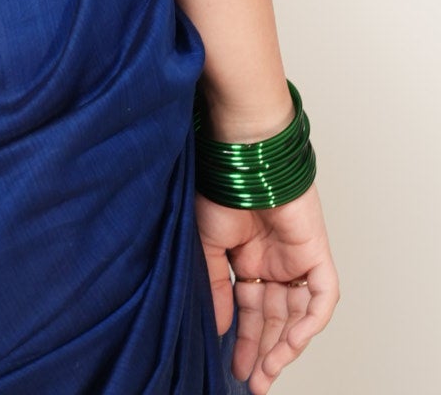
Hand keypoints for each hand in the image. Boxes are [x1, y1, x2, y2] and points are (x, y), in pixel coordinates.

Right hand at [196, 185, 338, 391]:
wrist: (242, 158)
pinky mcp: (316, 253)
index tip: (235, 367)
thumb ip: (215, 287)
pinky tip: (292, 343)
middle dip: (264, 351)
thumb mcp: (208, 246)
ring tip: (267, 371)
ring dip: (285, 345)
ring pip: (299, 314)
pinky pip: (322, 296)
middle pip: (275, 318)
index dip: (245, 340)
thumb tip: (220, 328)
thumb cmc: (220, 188)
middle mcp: (274, 263)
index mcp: (248, 259)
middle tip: (253, 379)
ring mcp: (296, 259)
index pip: (251, 310)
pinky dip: (311, 322)